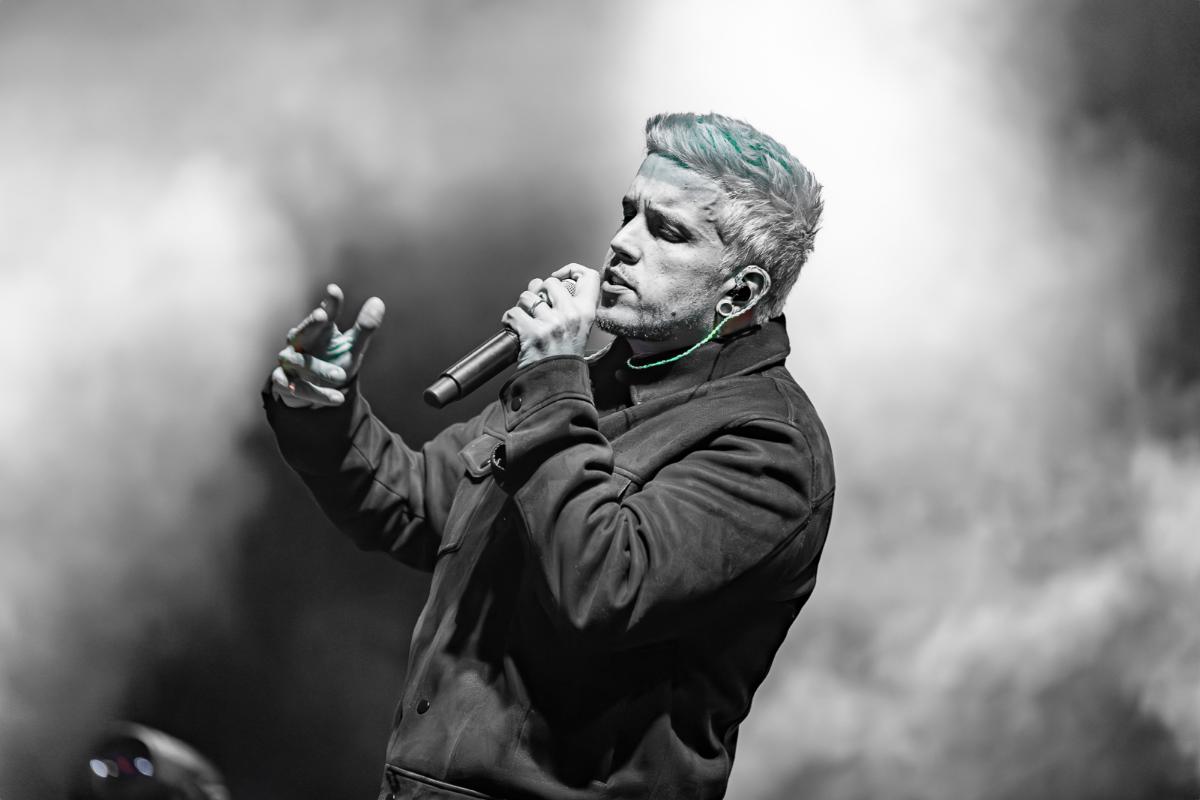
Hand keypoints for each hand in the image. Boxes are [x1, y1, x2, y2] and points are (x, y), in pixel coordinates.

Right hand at [270, 284, 385, 408]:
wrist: (316, 390)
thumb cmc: (333, 362)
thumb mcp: (352, 347)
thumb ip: (364, 327)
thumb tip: (378, 301)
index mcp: (319, 330)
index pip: (324, 314)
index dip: (329, 304)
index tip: (334, 290)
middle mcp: (300, 343)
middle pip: (302, 331)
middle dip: (310, 324)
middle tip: (321, 316)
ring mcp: (290, 363)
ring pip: (299, 363)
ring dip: (318, 369)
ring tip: (341, 376)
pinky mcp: (285, 383)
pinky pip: (296, 388)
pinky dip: (314, 393)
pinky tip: (337, 398)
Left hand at [501, 263, 600, 368]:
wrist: (556, 383)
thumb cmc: (563, 355)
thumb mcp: (578, 328)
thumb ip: (566, 304)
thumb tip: (540, 283)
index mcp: (586, 312)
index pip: (588, 276)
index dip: (571, 270)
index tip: (560, 277)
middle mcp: (571, 315)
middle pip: (550, 281)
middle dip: (539, 291)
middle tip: (538, 307)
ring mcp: (552, 324)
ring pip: (527, 296)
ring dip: (522, 307)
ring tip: (526, 320)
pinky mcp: (533, 333)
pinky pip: (513, 313)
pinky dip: (509, 320)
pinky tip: (515, 329)